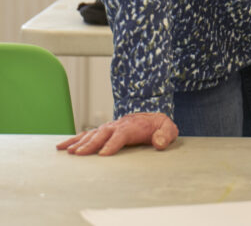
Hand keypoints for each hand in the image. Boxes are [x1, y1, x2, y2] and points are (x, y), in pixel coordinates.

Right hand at [55, 112, 178, 155]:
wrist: (152, 117)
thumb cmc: (159, 126)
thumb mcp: (169, 128)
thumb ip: (166, 134)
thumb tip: (159, 143)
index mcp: (133, 125)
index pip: (121, 134)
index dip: (112, 144)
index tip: (103, 154)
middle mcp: (118, 125)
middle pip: (103, 134)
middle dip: (91, 144)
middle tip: (79, 154)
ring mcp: (109, 127)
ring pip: (92, 134)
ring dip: (79, 143)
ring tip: (68, 152)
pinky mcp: (103, 131)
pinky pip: (86, 135)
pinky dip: (74, 140)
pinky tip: (62, 147)